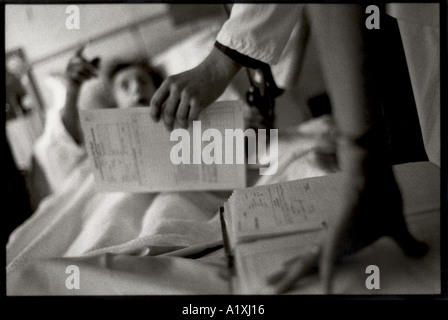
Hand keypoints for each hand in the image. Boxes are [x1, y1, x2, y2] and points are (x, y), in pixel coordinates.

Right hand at [66, 46, 99, 85]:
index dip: (81, 47)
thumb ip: (95, 64)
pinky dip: (84, 78)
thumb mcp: (91, 71)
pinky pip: (77, 75)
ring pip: (81, 69)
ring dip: (89, 74)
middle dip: (91, 68)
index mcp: (76, 58)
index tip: (86, 42)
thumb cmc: (84, 76)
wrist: (74, 87)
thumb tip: (99, 57)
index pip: (78, 52)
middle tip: (98, 73)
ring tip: (94, 77)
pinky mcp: (68, 75)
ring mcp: (68, 68)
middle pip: (82, 62)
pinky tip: (88, 80)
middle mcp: (71, 62)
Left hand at [149, 47, 240, 130]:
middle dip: (168, 123)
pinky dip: (191, 123)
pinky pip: (191, 118)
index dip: (154, 113)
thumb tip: (167, 115)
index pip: (156, 101)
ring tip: (184, 127)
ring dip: (181, 125)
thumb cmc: (198, 78)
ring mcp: (188, 94)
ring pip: (180, 117)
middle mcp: (177, 88)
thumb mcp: (181, 80)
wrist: (216, 70)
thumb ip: (173, 93)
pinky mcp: (199, 101)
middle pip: (167, 112)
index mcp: (169, 82)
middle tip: (169, 129)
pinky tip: (192, 123)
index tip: (156, 121)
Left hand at [265, 166, 428, 293]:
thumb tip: (423, 253)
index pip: (318, 259)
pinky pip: (331, 258)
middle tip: (268, 286)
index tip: (286, 274)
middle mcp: (331, 239)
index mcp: (340, 241)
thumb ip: (406, 244)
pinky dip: (328, 274)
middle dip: (288, 276)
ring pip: (308, 260)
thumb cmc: (381, 197)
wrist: (375, 171)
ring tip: (270, 286)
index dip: (305, 269)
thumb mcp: (396, 229)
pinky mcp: (339, 230)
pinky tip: (325, 291)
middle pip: (305, 261)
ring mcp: (333, 235)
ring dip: (291, 275)